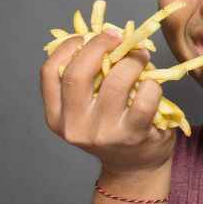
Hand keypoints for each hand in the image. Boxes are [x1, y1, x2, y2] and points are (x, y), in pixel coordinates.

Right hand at [40, 30, 174, 177]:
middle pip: (78, 74)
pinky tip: (153, 83)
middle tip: (117, 37)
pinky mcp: (133, 135)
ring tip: (140, 56)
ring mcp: (103, 133)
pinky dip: (152, 84)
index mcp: (57, 116)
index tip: (88, 36)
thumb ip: (87, 80)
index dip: (69, 47)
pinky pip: (144, 99)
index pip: (50, 73)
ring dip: (132, 61)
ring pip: (115, 82)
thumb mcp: (88, 109)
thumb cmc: (113, 129)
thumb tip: (102, 36)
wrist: (134, 168)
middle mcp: (75, 126)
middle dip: (99, 46)